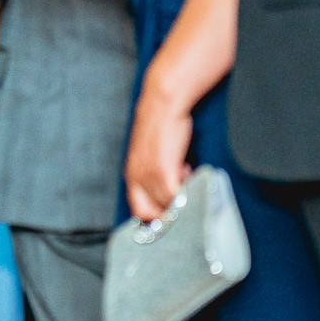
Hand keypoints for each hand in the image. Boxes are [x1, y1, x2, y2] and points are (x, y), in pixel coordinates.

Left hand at [124, 87, 194, 222]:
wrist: (162, 104)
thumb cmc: (161, 126)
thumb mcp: (151, 154)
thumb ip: (155, 173)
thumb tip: (170, 192)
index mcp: (131, 176)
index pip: (139, 211)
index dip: (156, 216)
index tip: (172, 211)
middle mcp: (136, 179)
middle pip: (153, 213)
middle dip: (171, 208)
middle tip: (183, 189)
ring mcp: (148, 176)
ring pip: (167, 205)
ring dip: (181, 193)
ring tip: (186, 170)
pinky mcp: (163, 171)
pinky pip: (176, 196)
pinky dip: (187, 187)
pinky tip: (188, 167)